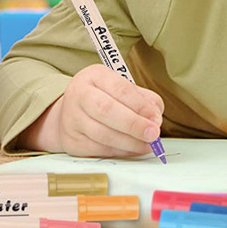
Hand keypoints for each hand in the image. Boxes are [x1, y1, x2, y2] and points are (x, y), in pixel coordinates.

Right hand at [20, 65, 163, 157]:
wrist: (70, 113)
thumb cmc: (102, 98)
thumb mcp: (120, 88)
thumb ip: (141, 98)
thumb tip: (155, 116)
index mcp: (94, 75)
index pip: (119, 89)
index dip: (140, 105)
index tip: (156, 118)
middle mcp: (79, 94)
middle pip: (106, 110)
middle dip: (133, 124)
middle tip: (153, 134)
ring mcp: (72, 118)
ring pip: (103, 134)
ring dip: (130, 142)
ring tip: (148, 145)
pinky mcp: (72, 141)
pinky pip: (100, 150)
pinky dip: (121, 152)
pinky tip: (134, 149)